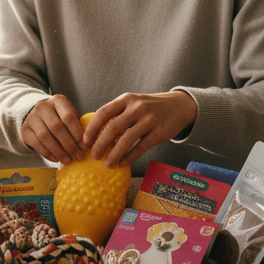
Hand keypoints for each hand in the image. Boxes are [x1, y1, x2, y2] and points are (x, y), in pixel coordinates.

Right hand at [21, 95, 84, 164]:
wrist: (36, 114)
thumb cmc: (59, 117)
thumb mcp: (68, 115)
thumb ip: (77, 126)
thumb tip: (86, 145)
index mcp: (58, 101)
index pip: (69, 117)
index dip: (77, 133)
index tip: (85, 146)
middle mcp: (43, 107)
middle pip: (57, 128)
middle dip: (69, 145)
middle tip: (78, 156)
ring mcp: (32, 118)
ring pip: (46, 137)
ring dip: (59, 151)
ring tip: (68, 160)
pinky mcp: (25, 130)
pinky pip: (37, 144)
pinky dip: (48, 154)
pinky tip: (56, 159)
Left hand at [83, 91, 197, 166]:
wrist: (179, 106)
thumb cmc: (149, 107)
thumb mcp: (133, 103)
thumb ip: (117, 114)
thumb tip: (95, 134)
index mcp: (126, 99)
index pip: (103, 112)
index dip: (92, 128)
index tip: (85, 141)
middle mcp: (137, 107)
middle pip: (113, 128)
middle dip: (100, 144)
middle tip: (93, 156)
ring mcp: (149, 120)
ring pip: (126, 140)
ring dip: (114, 154)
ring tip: (107, 164)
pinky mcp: (159, 132)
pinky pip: (141, 147)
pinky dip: (129, 157)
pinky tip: (122, 163)